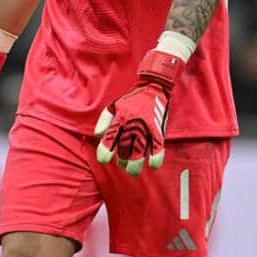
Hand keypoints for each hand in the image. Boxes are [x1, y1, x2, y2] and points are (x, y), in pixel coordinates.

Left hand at [94, 49, 181, 175]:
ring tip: (133, 170)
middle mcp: (131, 124)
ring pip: (139, 151)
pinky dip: (156, 156)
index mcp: (119, 118)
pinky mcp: (158, 128)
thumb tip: (98, 134)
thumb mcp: (114, 105)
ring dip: (136, 163)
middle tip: (122, 164)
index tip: (104, 160)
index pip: (109, 138)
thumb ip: (104, 120)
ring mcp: (145, 127)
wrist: (152, 86)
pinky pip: (157, 146)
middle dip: (122, 160)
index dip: (105, 151)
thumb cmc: (131, 98)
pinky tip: (153, 165)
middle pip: (125, 149)